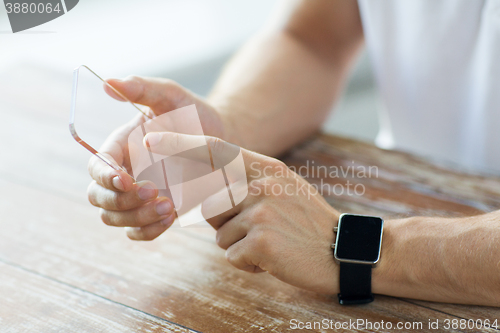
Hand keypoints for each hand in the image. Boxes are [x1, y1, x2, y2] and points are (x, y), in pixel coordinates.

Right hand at [87, 76, 231, 239]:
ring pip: (114, 218)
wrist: (221, 140)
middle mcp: (124, 172)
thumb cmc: (193, 114)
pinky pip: (137, 231)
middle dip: (119, 201)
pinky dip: (147, 230)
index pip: (97, 165)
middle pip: (98, 197)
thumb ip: (143, 89)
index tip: (126, 179)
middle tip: (153, 192)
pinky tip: (171, 217)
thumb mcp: (172, 97)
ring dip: (136, 217)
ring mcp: (137, 196)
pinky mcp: (152, 212)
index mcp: (121, 146)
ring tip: (169, 206)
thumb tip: (109, 83)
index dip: (105, 175)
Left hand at [144, 132, 340, 293]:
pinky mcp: (259, 240)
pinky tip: (273, 257)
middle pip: (209, 202)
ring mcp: (260, 210)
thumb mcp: (283, 188)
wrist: (342, 252)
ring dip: (238, 244)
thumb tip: (208, 192)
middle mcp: (261, 183)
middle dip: (224, 222)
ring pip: (219, 232)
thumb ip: (248, 183)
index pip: (216, 150)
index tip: (152, 138)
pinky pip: (231, 254)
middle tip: (259, 228)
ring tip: (270, 242)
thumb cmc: (307, 222)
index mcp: (266, 168)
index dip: (181, 144)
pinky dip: (248, 262)